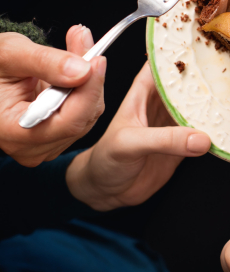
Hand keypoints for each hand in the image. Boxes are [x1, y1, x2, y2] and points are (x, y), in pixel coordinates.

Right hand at [0, 26, 105, 165]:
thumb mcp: (10, 54)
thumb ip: (45, 62)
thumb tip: (84, 71)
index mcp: (13, 132)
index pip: (68, 122)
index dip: (88, 91)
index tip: (98, 60)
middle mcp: (32, 148)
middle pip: (82, 118)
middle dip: (90, 80)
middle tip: (88, 43)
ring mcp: (46, 146)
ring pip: (87, 115)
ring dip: (88, 82)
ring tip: (79, 48)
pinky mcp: (56, 138)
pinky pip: (83, 114)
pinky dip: (84, 89)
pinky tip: (76, 69)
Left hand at [65, 63, 211, 210]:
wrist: (107, 191)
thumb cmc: (105, 160)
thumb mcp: (130, 144)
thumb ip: (164, 140)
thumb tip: (201, 138)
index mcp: (144, 92)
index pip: (166, 63)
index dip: (185, 52)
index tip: (210, 48)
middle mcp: (162, 103)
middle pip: (191, 83)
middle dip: (212, 77)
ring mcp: (175, 124)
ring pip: (203, 107)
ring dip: (219, 105)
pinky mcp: (185, 145)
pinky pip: (208, 134)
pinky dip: (222, 133)